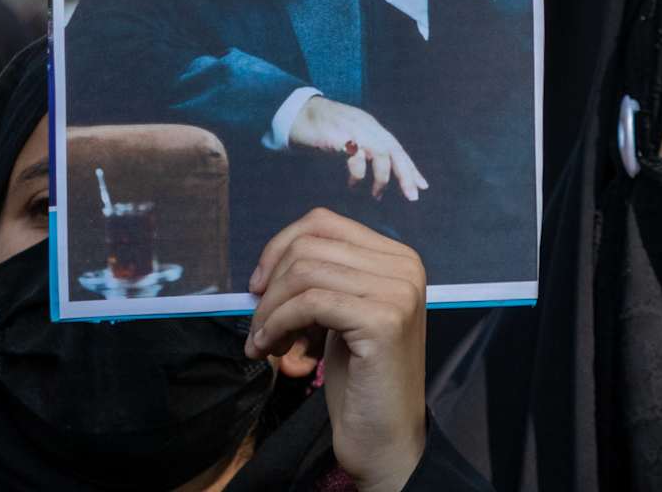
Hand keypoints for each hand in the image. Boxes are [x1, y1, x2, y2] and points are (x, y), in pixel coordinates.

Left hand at [245, 209, 428, 491]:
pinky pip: (309, 304)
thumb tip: (266, 263)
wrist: (386, 438)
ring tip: (263, 343)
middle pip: (309, 245)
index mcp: (396, 257)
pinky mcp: (383, 321)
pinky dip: (278, 324)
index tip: (258, 286)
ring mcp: (398, 292)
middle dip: (271, 284)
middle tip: (257, 324)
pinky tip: (270, 350)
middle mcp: (404, 266)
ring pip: (304, 273)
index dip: (279, 248)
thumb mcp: (339, 313)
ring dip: (269, 310)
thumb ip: (319, 278)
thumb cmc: (358, 378)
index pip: (323, 223)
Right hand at [288, 96, 428, 200]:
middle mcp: (367, 127)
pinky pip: (356, 159)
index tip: (422, 185)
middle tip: (412, 196)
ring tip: (376, 195)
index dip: (410, 167)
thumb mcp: (349, 136)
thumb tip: (380, 171)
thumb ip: (364, 148)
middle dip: (406, 175)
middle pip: (394, 151)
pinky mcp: (340, 138)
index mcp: (372, 127)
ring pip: (381, 155)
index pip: (396, 148)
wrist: (297, 113)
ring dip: (381, 179)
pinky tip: (353, 185)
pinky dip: (358, 176)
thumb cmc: (322, 128)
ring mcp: (354, 130)